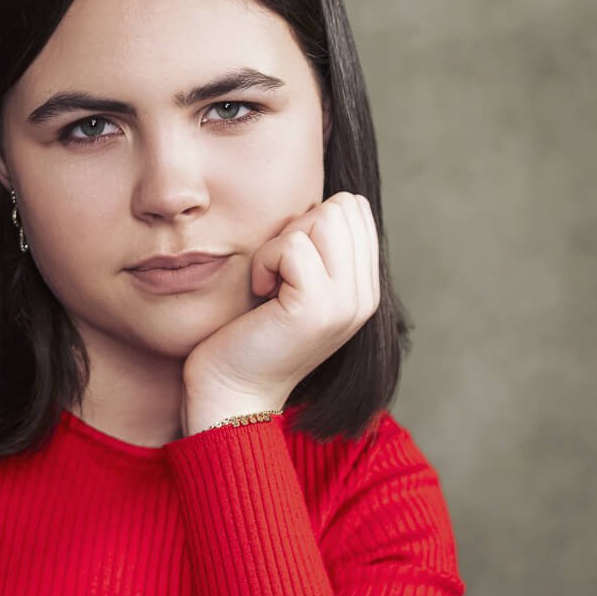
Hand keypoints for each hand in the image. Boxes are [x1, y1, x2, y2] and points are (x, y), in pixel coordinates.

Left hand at [181, 191, 380, 424]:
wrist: (233, 394)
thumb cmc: (251, 336)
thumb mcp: (296, 286)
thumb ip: (319, 249)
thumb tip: (323, 201)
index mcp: (364, 289)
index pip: (355, 209)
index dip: (311, 224)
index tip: (289, 267)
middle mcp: (364, 297)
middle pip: (342, 208)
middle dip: (297, 229)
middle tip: (277, 274)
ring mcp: (345, 303)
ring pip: (322, 219)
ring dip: (280, 245)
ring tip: (270, 284)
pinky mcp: (316, 308)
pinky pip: (292, 246)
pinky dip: (265, 262)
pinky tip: (260, 293)